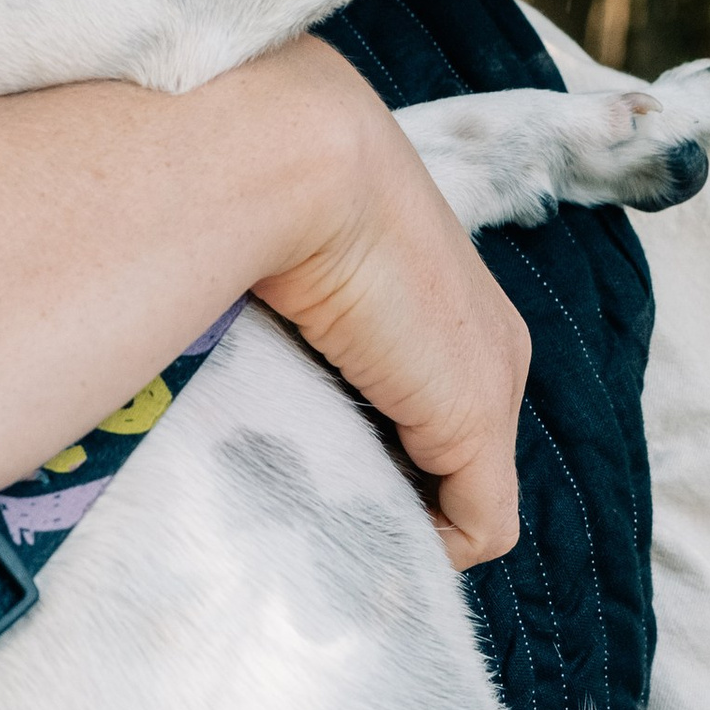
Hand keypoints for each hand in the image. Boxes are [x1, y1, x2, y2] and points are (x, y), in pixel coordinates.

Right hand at [241, 39, 530, 569]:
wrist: (291, 159)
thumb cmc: (262, 195)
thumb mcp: (288, 269)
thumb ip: (294, 323)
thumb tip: (218, 377)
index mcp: (441, 301)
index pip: (426, 406)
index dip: (373, 453)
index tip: (302, 472)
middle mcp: (486, 342)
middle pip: (454, 460)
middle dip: (386, 495)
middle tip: (302, 509)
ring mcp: (490, 380)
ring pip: (465, 497)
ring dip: (396, 521)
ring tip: (315, 523)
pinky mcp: (476, 418)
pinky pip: (476, 527)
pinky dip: (420, 551)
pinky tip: (352, 537)